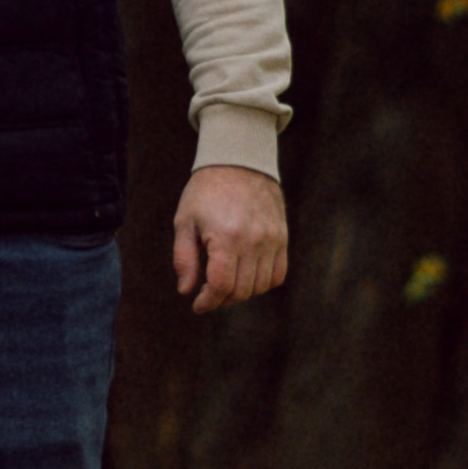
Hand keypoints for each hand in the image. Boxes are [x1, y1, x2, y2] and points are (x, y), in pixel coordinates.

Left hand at [173, 164, 287, 312]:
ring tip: (224, 285)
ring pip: (260, 286)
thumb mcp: (184, 222)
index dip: (208, 301)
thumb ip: (184, 258)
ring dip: (241, 293)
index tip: (198, 305)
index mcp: (226, 238)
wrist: (239, 163)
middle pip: (241, 290)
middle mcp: (254, 242)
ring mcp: (272, 240)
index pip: (222, 285)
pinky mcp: (283, 238)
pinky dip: (263, 283)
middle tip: (207, 295)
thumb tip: (186, 290)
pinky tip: (246, 277)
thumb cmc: (205, 192)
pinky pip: (278, 274)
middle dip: (221, 300)